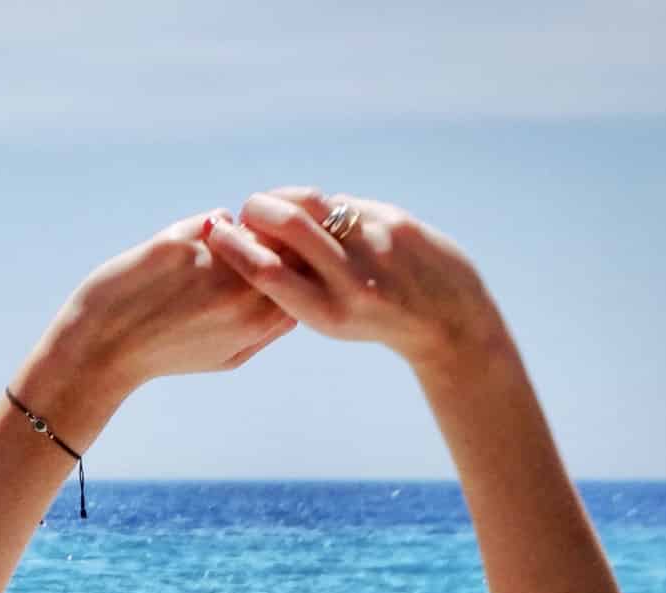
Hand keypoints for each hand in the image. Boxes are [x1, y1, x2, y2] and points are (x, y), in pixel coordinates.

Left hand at [52, 210, 296, 390]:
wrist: (101, 348)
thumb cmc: (165, 354)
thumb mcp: (227, 357)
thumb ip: (268, 328)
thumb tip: (298, 296)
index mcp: (257, 319)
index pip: (303, 271)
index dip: (293, 262)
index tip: (276, 264)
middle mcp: (239, 288)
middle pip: (282, 242)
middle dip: (270, 242)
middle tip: (242, 255)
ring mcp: (210, 261)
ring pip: (248, 227)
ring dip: (236, 234)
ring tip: (205, 261)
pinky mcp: (177, 241)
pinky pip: (214, 220)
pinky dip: (203, 230)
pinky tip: (178, 255)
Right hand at [203, 188, 504, 375]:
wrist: (449, 319)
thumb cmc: (373, 321)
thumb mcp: (329, 320)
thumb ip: (295, 286)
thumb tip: (255, 244)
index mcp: (326, 314)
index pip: (267, 271)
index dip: (235, 247)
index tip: (216, 231)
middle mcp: (352, 281)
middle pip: (290, 225)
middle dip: (259, 208)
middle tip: (246, 211)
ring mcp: (378, 246)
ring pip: (318, 203)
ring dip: (287, 197)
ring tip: (276, 205)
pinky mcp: (397, 221)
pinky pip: (346, 203)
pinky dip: (326, 206)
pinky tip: (322, 214)